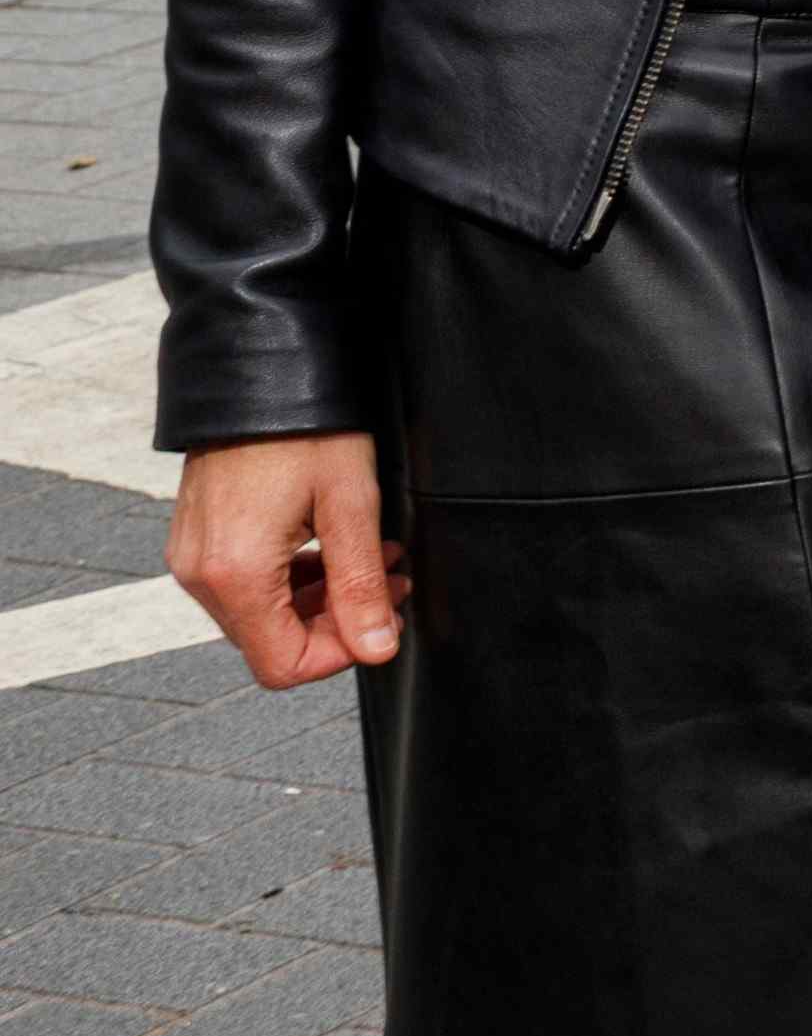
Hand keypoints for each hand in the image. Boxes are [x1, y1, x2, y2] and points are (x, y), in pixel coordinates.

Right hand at [167, 433, 400, 688]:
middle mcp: (201, 574)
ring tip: (377, 559)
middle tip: (392, 582)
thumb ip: (361, 584)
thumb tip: (377, 647)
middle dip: (339, 620)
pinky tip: (337, 546)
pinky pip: (248, 582)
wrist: (258, 371)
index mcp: (234, 574)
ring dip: (323, 596)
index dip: (340, 655)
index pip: (283, 664)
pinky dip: (296, 576)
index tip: (382, 622)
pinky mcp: (200, 538)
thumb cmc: (304, 427)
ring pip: (264, 613)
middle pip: (273, 640)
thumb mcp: (350, 505)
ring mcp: (195, 556)